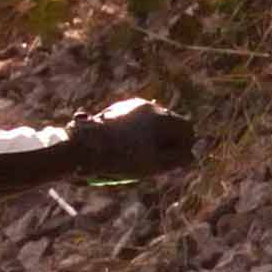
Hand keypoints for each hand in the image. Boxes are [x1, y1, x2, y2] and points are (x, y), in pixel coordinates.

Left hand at [68, 98, 194, 179]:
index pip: (187, 129)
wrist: (81, 148)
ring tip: (136, 155)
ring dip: (151, 137)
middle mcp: (148, 107)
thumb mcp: (154, 164)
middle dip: (167, 141)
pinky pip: (135, 121)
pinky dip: (135, 133)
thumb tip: (190, 155)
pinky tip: (123, 147)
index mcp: (162, 117)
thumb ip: (177, 159)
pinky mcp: (116, 110)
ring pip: (152, 123)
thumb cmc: (120, 159)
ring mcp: (131, 106)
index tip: (173, 161)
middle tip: (154, 160)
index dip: (184, 147)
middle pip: (170, 124)